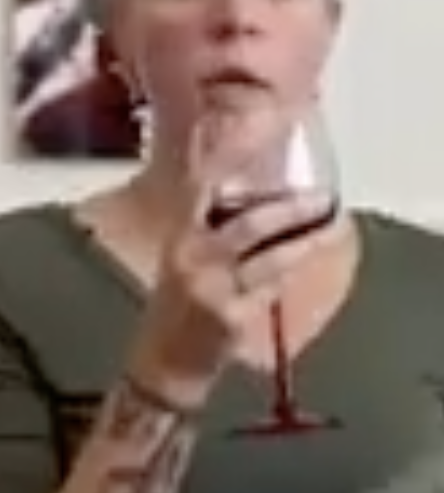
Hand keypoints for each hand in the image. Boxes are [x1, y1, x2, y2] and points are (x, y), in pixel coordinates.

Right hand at [132, 128, 336, 407]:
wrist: (161, 365)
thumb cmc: (176, 308)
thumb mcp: (183, 259)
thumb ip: (211, 226)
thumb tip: (252, 194)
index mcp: (178, 236)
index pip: (202, 186)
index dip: (226, 154)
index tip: (255, 127)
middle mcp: (191, 258)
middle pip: (251, 224)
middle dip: (292, 209)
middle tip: (323, 196)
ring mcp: (211, 289)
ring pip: (271, 258)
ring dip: (307, 242)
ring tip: (331, 226)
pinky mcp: (230, 317)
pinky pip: (269, 291)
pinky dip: (284, 281)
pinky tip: (296, 272)